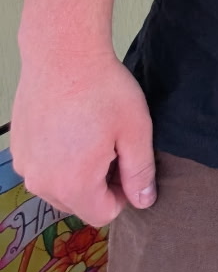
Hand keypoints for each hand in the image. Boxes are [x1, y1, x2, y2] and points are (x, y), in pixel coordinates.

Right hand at [10, 45, 155, 225]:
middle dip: (100, 184)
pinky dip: (59, 158)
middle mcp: (43, 183)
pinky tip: (72, 128)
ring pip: (59, 187)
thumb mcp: (136, 131)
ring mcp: (26, 167)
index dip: (123, 194)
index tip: (129, 165)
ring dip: (78, 172)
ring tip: (93, 135)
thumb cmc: (103, 90)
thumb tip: (144, 201)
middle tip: (114, 146)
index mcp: (74, 185)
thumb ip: (140, 172)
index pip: (102, 214)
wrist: (63, 56)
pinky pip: (43, 168)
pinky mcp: (18, 150)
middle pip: (79, 203)